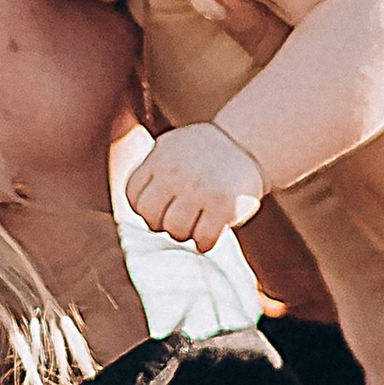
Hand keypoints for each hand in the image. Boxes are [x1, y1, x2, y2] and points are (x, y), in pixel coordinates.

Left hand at [124, 122, 263, 251]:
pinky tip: (214, 228)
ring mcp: (200, 188)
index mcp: (160, 157)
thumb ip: (150, 173)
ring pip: (176, 231)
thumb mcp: (172, 149)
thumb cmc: (205, 155)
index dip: (148, 208)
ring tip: (199, 220)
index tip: (165, 204)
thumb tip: (138, 211)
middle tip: (181, 216)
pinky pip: (204, 240)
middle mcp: (176, 171)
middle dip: (164, 223)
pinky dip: (206, 242)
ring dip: (187, 233)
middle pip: (151, 218)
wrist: (249, 143)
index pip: (134, 198)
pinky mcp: (225, 205)